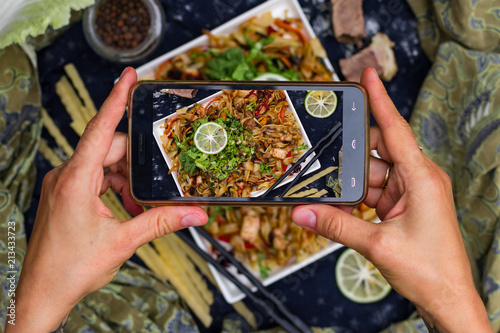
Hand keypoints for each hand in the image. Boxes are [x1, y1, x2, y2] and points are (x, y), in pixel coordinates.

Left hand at [7, 68, 207, 331]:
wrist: (42, 294)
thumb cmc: (71, 269)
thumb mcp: (123, 242)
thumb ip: (161, 222)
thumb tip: (195, 214)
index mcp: (75, 181)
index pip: (100, 129)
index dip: (116, 99)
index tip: (128, 76)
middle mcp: (66, 176)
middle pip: (108, 148)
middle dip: (136, 160)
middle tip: (157, 173)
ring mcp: (63, 185)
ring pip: (102, 164)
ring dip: (126, 178)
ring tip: (140, 203)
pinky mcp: (64, 196)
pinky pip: (94, 179)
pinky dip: (114, 187)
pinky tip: (127, 207)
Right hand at [292, 68, 491, 331]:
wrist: (447, 298)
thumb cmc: (429, 270)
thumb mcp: (377, 245)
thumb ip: (336, 224)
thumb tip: (302, 211)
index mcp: (421, 178)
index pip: (394, 129)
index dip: (379, 99)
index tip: (367, 74)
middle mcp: (418, 178)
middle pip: (377, 150)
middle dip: (350, 155)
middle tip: (324, 158)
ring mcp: (411, 191)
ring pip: (372, 172)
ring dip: (352, 183)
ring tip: (331, 196)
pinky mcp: (404, 204)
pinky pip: (374, 190)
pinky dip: (358, 197)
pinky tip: (344, 209)